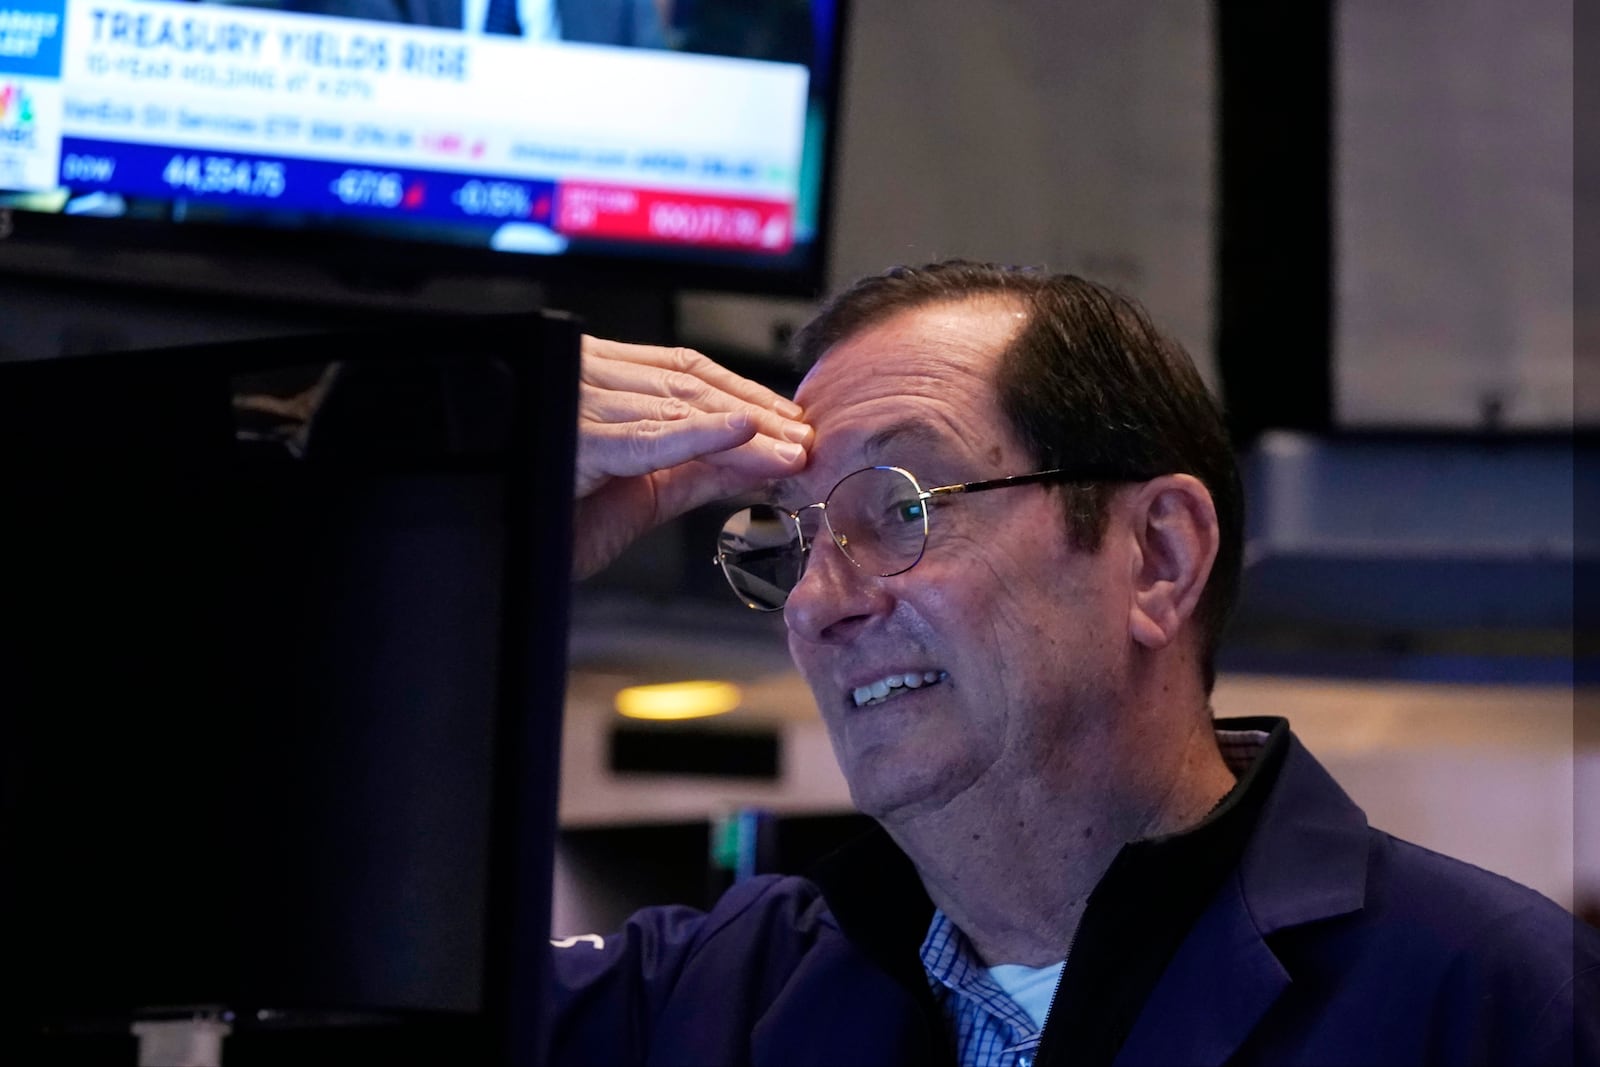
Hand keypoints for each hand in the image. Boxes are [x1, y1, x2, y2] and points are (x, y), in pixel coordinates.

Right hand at [573, 336, 812, 578]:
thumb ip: (696, 468)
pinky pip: (650, 439)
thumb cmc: (563, 519)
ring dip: (746, 429)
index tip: (791, 418)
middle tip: (807, 440)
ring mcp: (579, 405)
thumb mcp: (643, 489)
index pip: (684, 369)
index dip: (745, 391)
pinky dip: (701, 435)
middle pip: (689, 387)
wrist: (512, 557)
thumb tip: (757, 459)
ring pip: (679, 410)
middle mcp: (586, 378)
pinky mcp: (578, 443)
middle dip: (757, 413)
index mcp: (598, 377)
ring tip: (793, 449)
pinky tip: (744, 435)